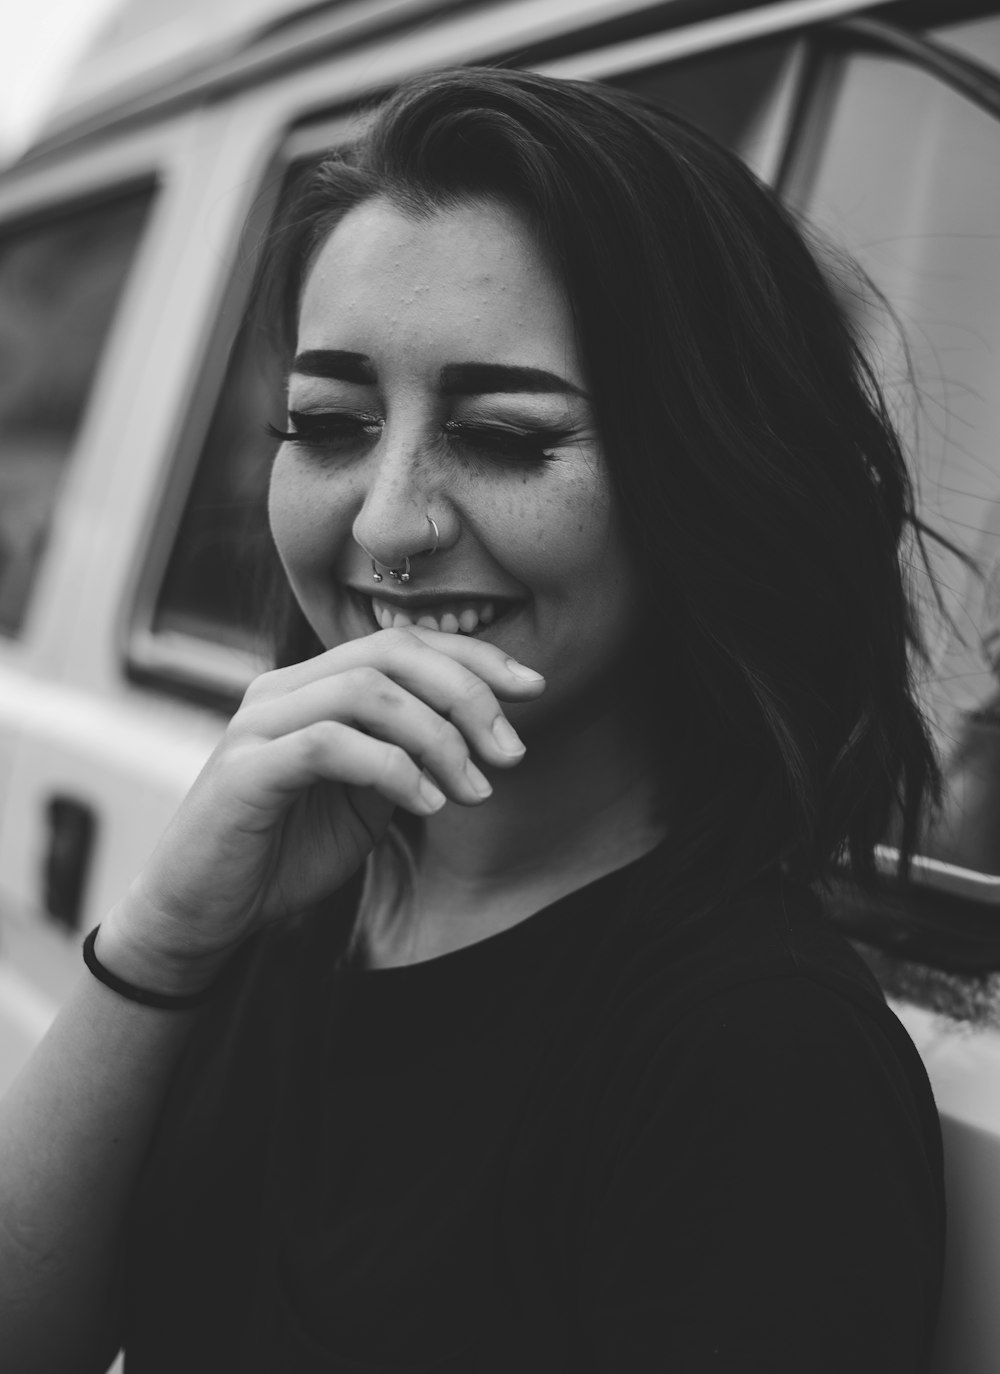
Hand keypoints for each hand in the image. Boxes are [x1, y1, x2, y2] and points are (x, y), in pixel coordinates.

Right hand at [100, 627, 544, 986]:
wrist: (206, 912)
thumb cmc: (285, 851)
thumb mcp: (366, 798)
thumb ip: (408, 755)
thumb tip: (480, 733)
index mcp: (313, 685)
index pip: (403, 643)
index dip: (474, 657)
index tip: (533, 688)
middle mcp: (283, 689)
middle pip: (390, 653)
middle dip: (467, 693)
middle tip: (512, 751)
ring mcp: (258, 724)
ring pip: (366, 691)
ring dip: (438, 738)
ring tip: (475, 790)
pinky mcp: (245, 770)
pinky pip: (331, 745)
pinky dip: (393, 769)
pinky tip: (429, 804)